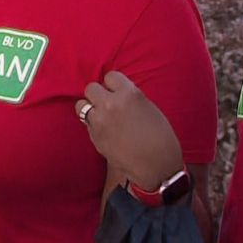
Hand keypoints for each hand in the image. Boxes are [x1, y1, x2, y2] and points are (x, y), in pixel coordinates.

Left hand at [75, 71, 182, 189]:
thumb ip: (129, 98)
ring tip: (102, 116)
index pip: (110, 76)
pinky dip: (93, 124)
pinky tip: (105, 131)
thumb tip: (116, 93)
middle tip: (108, 103)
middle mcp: (110, 104)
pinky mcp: (94, 136)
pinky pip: (86, 123)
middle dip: (98, 94)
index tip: (118, 92)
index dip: (114, 85)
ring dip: (90, 108)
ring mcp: (99, 121)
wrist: (156, 165)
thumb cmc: (160, 137)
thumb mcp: (149, 108)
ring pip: (82, 105)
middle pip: (91, 88)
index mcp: (129, 94)